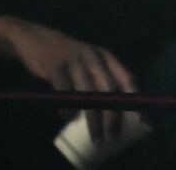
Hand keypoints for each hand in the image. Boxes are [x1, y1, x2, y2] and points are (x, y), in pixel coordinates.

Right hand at [0, 16, 138, 142]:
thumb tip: (111, 108)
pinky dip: (67, 107)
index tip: (139, 119)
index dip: (134, 98)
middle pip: (109, 90)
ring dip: (94, 119)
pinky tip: (67, 118)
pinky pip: (65, 91)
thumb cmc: (68, 56)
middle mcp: (94, 57)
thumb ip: (99, 78)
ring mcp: (75, 61)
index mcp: (106, 56)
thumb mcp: (89, 60)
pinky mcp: (56, 66)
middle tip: (112, 136)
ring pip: (89, 95)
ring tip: (95, 136)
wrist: (36, 39)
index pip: (127, 77)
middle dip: (114, 116)